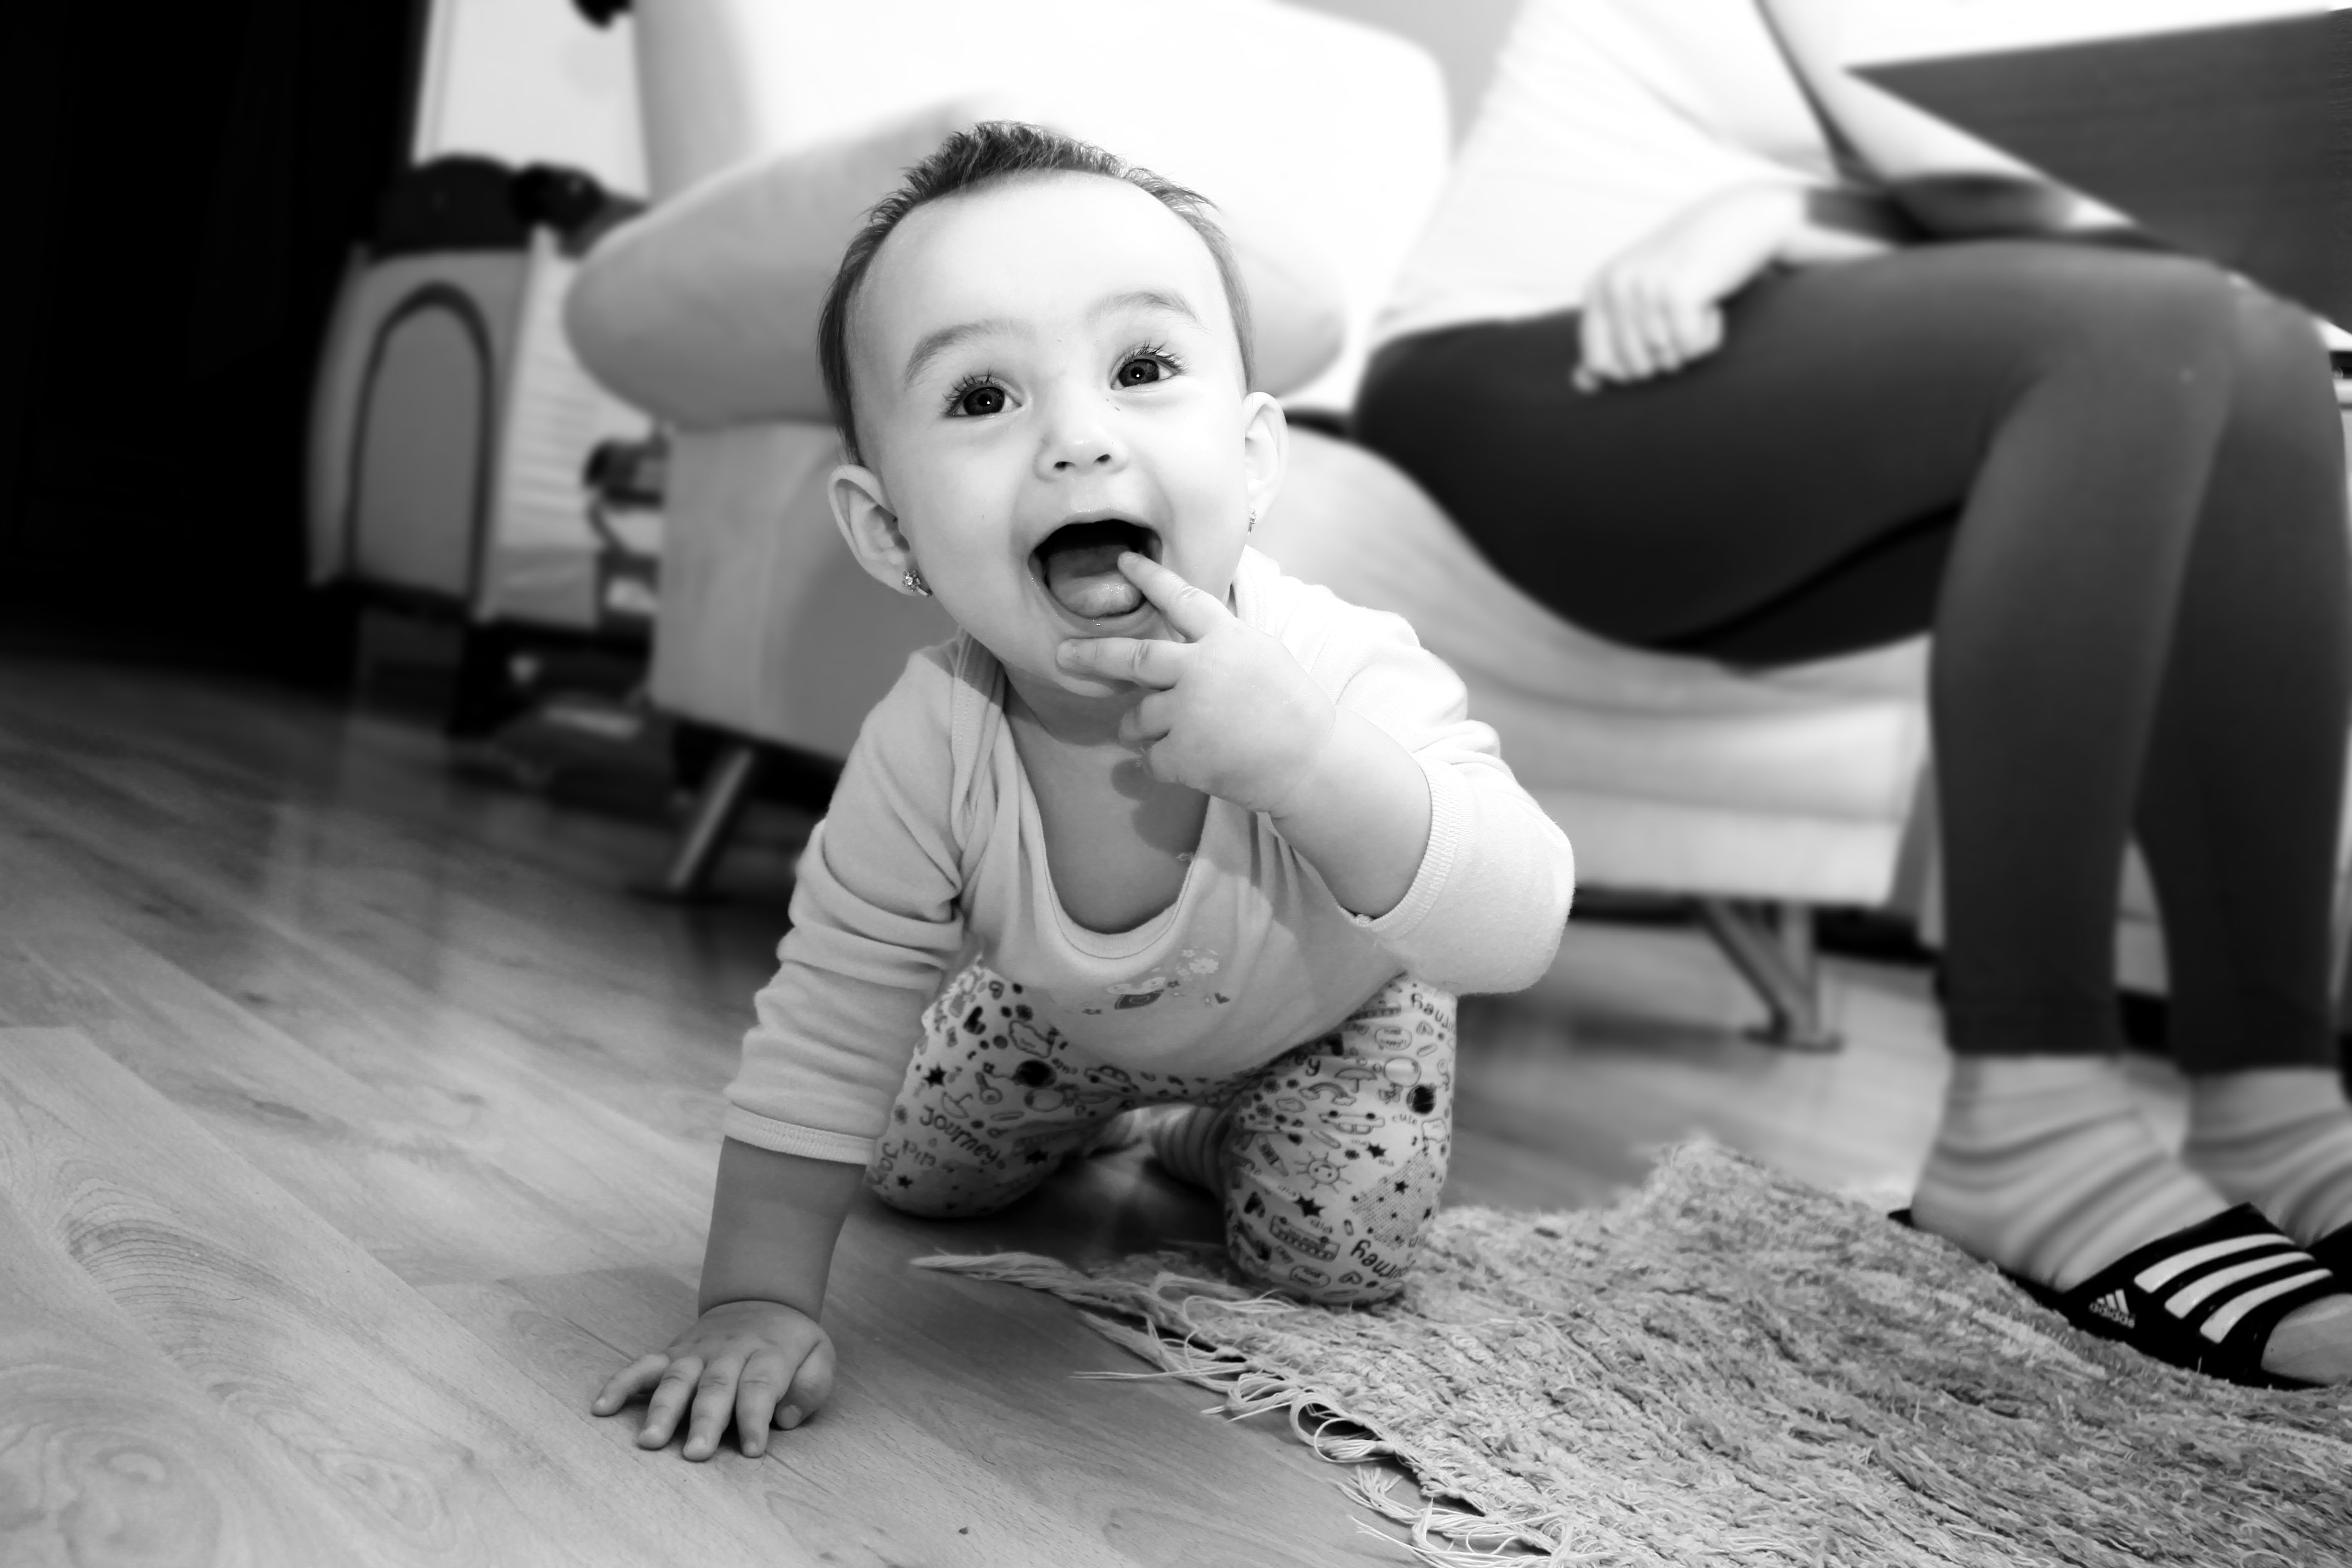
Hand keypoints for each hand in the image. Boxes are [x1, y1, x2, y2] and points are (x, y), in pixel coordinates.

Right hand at [591, 1298, 834, 1460]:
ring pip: (676, 1378)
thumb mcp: (819, 1354)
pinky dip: (620, 1384)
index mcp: (768, 1354)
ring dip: (662, 1409)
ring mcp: (696, 1351)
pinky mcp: (672, 1352)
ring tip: (648, 1441)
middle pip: (715, 1387)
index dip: (755, 1419)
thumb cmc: (790, 1342)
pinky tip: (601, 1407)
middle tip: (695, 1454)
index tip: (751, 1451)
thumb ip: (812, 1385)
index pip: (760, 1388)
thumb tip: (788, 1418)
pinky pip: (642, 1365)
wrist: (760, 1298)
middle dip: (705, 1421)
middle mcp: (728, 1352)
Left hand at [1055, 552, 1335, 812]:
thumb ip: (1220, 644)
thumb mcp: (1263, 656)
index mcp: (1225, 639)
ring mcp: (1189, 712)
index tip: (1124, 562)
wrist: (1311, 762)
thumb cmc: (1293, 710)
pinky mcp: (1183, 753)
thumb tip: (1183, 641)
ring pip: (1139, 717)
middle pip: (1134, 657)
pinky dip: (1160, 763)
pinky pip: (1150, 757)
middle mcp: (1201, 669)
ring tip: (1169, 735)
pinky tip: (1190, 763)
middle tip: (1063, 655)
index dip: (1150, 579)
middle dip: (1092, 655)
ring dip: (1140, 728)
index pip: (1181, 600)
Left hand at [1574, 182, 1804, 390]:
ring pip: (1666, 361)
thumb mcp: (1640, 300)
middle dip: (1666, 357)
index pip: (1598, 363)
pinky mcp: (1677, 292)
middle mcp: (1614, 285)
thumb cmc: (1690, 265)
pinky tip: (1713, 304)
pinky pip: (1691, 350)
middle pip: (1634, 369)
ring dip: (1691, 343)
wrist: (1739, 219)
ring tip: (1698, 305)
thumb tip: (1581, 385)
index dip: (1630, 370)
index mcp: (1597, 288)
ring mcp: (1644, 287)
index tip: (1656, 339)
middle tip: (1682, 316)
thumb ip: (1608, 341)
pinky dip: (1710, 337)